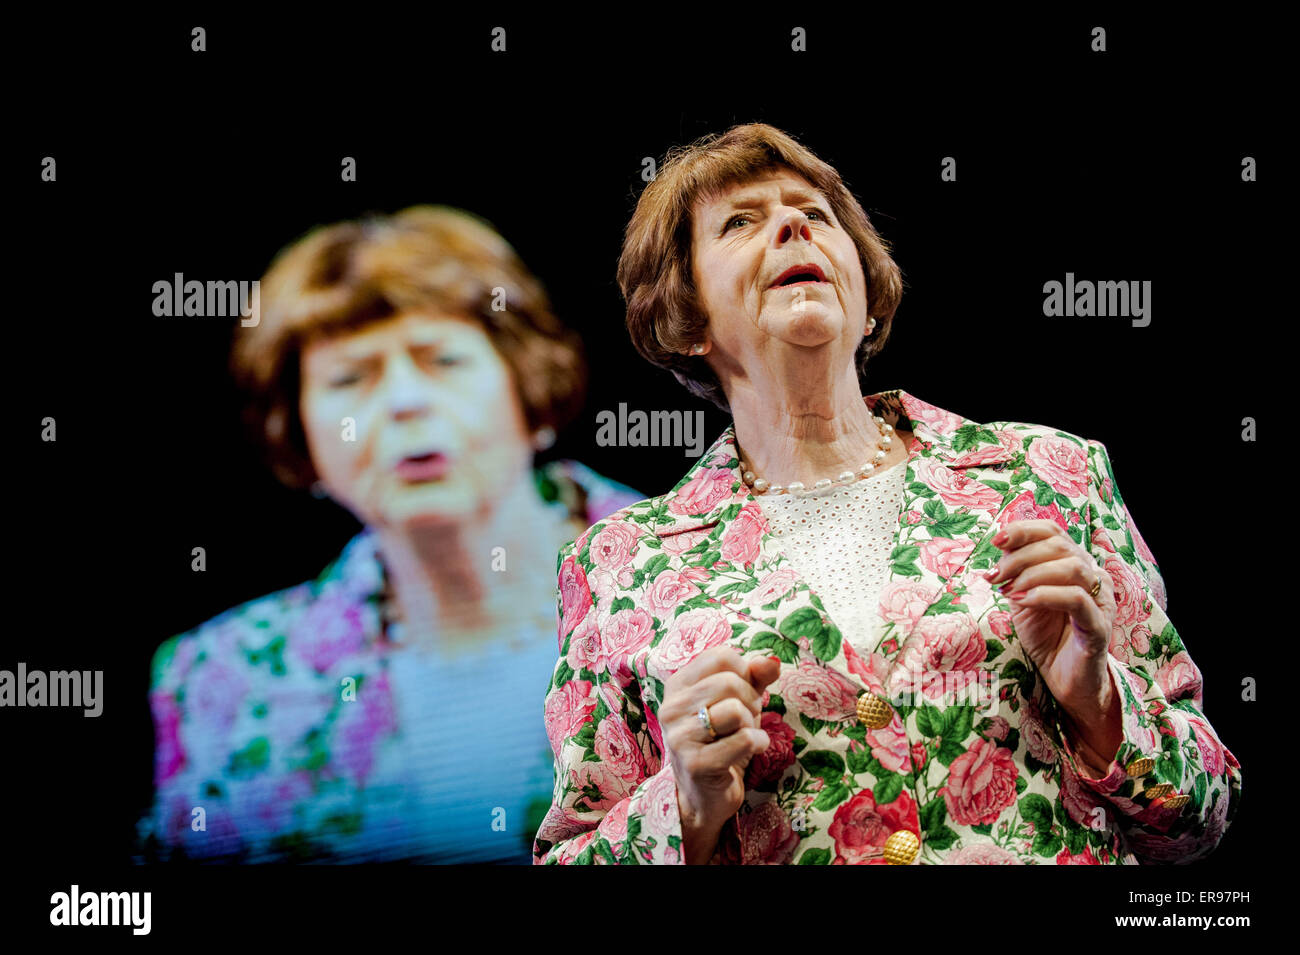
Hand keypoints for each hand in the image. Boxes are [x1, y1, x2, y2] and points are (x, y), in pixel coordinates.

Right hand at [660, 646, 782, 863]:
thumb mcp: (738, 702)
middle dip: (751, 700)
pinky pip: (743, 740)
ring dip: (752, 723)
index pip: (721, 657)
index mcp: (678, 685)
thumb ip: (754, 678)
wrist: (705, 795)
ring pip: (735, 710)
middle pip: (730, 682)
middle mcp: (671, 707)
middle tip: (745, 719)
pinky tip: (750, 751)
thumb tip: (772, 661)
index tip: (742, 693)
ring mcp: (680, 737)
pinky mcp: (695, 764)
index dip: (744, 672)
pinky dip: (758, 744)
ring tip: (744, 734)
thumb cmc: (721, 741)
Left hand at [984, 519, 1116, 716]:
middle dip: (1020, 557)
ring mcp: (1100, 600)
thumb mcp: (1023, 597)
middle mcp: (1093, 576)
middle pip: (1060, 545)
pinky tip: (1022, 602)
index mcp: (1075, 564)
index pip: (1053, 531)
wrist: (1064, 678)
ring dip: (1032, 575)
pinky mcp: (1099, 626)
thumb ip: (1016, 572)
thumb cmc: (1046, 635)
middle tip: (996, 576)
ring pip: (1072, 568)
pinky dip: (1046, 595)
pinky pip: (1077, 600)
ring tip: (1009, 591)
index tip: (996, 540)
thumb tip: (1001, 546)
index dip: (1024, 530)